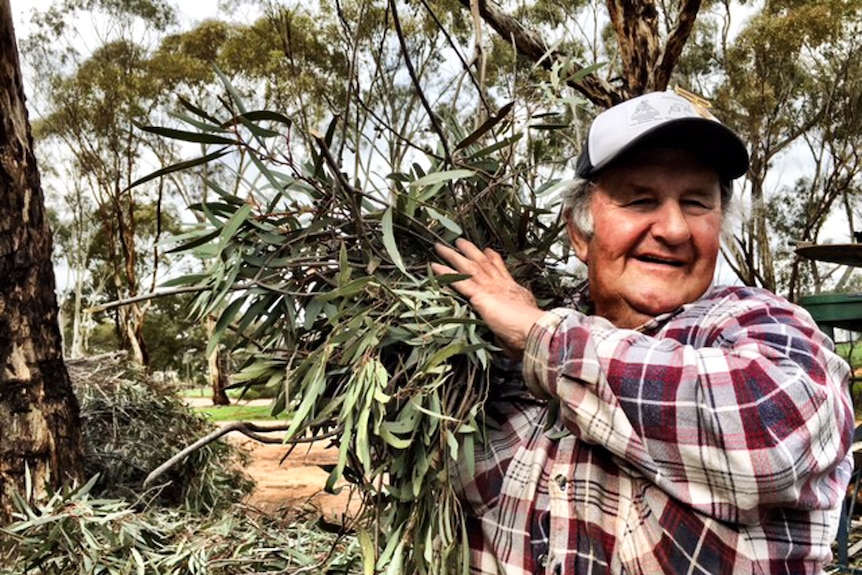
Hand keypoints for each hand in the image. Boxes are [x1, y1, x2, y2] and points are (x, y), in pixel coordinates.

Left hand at [431, 238, 546, 356]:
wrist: (534, 330)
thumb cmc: (531, 333)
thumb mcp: (524, 321)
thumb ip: (515, 320)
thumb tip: (513, 327)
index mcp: (513, 291)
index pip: (501, 271)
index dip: (494, 260)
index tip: (488, 251)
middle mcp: (500, 284)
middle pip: (483, 263)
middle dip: (471, 251)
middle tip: (460, 241)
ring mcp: (489, 288)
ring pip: (468, 266)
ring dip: (453, 255)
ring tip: (441, 247)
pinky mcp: (479, 295)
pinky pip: (458, 281)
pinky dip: (445, 273)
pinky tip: (434, 266)